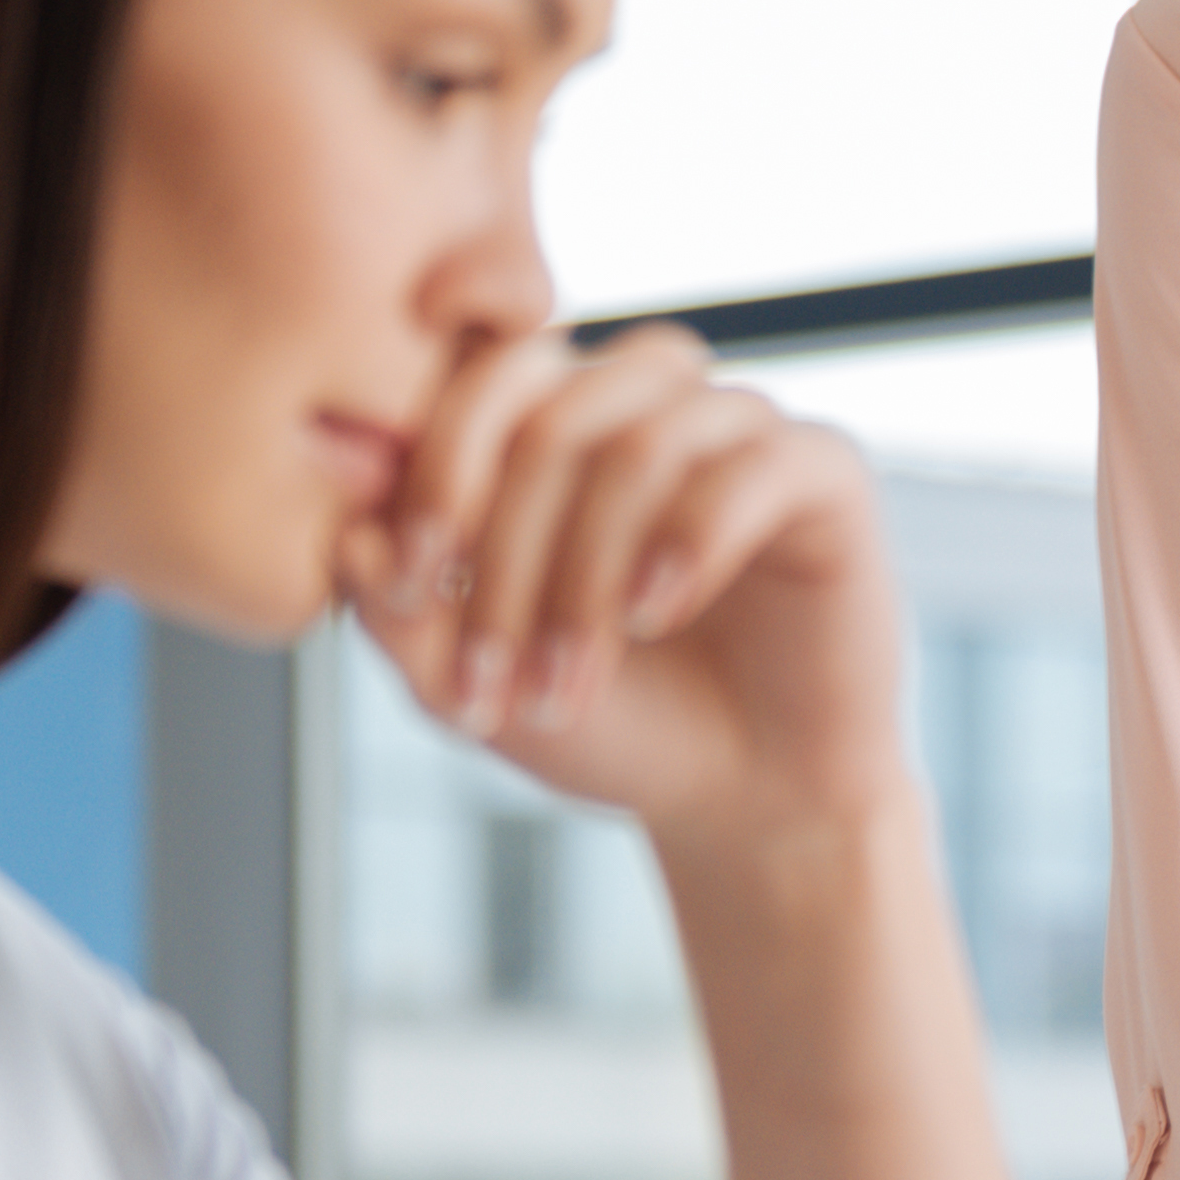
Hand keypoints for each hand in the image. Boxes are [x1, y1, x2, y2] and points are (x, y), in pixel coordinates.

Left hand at [338, 320, 902, 851]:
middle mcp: (652, 404)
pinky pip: (753, 465)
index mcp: (563, 423)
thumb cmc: (612, 725)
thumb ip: (400, 612)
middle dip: (504, 542)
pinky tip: (653, 616)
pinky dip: (688, 541)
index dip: (438, 460)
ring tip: (567, 679)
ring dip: (585, 570)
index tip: (411, 571)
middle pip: (554, 404)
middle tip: (485, 670)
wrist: (745, 802)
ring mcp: (742, 430)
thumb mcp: (474, 685)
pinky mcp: (826, 475)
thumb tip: (353, 534)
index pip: (486, 377)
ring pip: (643, 438)